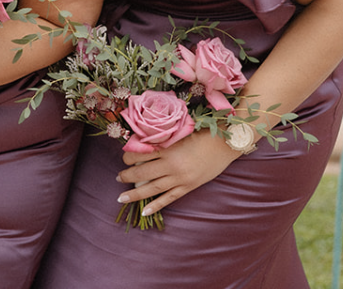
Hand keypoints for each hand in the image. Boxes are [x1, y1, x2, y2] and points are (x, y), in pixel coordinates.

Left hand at [115, 129, 241, 215]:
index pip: (140, 155)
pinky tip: (144, 211)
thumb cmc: (201, 133)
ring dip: (135, 194)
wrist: (224, 144)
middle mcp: (172, 166)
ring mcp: (180, 179)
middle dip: (127, 176)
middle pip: (143, 173)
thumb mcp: (178, 132)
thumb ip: (161, 138)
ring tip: (121, 197)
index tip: (123, 157)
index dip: (128, 157)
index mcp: (168, 149)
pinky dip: (156, 205)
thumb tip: (142, 142)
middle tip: (117, 178)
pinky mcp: (188, 187)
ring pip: (153, 188)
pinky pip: (169, 198)